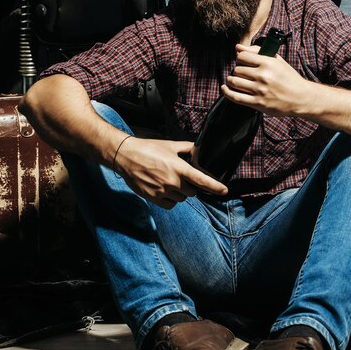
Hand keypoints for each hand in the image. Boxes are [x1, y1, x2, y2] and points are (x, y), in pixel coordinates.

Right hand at [113, 137, 227, 208]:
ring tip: (170, 181)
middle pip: (192, 192)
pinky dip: (171, 199)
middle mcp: (172, 181)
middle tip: (181, 177)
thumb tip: (199, 150)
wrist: (126, 156)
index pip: (201, 179)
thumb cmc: (148, 149)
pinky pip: (171, 204)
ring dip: (180, 193)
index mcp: (178, 167)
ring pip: (181, 199)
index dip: (215, 186)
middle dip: (190, 186)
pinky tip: (165, 189)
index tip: (224, 190)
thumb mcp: (170, 145)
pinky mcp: (154, 198)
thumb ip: (187, 148)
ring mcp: (162, 191)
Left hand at [221, 43, 309, 115]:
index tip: (243, 62)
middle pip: (237, 69)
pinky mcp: (258, 103)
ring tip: (234, 80)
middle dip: (237, 70)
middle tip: (242, 73)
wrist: (301, 97)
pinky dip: (227, 92)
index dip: (240, 59)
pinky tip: (225, 88)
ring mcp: (260, 90)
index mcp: (268, 63)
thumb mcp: (276, 61)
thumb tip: (237, 47)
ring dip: (231, 80)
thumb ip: (256, 52)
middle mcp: (263, 76)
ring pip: (234, 82)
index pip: (242, 56)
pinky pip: (236, 97)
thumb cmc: (288, 78)